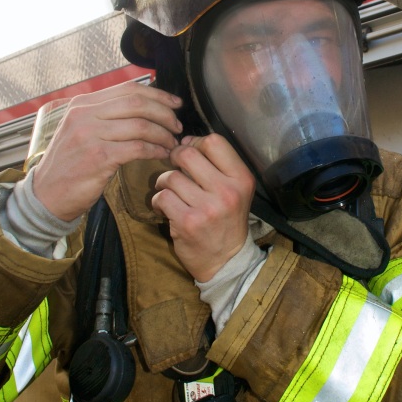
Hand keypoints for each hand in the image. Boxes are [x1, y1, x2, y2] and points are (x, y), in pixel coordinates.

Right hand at [33, 82, 182, 220]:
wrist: (47, 194)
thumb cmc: (69, 165)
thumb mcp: (80, 130)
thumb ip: (105, 116)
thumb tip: (143, 107)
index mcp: (83, 104)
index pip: (128, 89)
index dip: (157, 95)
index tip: (175, 104)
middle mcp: (85, 114)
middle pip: (137, 104)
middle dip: (164, 114)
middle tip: (177, 127)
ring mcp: (91, 135)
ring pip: (141, 126)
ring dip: (163, 135)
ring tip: (173, 144)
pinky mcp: (99, 157)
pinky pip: (138, 148)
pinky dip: (156, 150)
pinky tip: (162, 155)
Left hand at [152, 134, 255, 282]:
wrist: (225, 260)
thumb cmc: (226, 220)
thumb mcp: (235, 189)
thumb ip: (216, 165)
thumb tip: (185, 142)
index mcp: (242, 178)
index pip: (214, 141)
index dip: (195, 142)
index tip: (190, 153)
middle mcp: (227, 191)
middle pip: (188, 154)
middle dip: (175, 158)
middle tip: (175, 169)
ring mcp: (208, 208)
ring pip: (171, 177)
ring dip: (164, 183)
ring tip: (171, 193)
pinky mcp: (188, 222)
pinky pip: (162, 197)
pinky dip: (159, 201)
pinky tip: (166, 208)